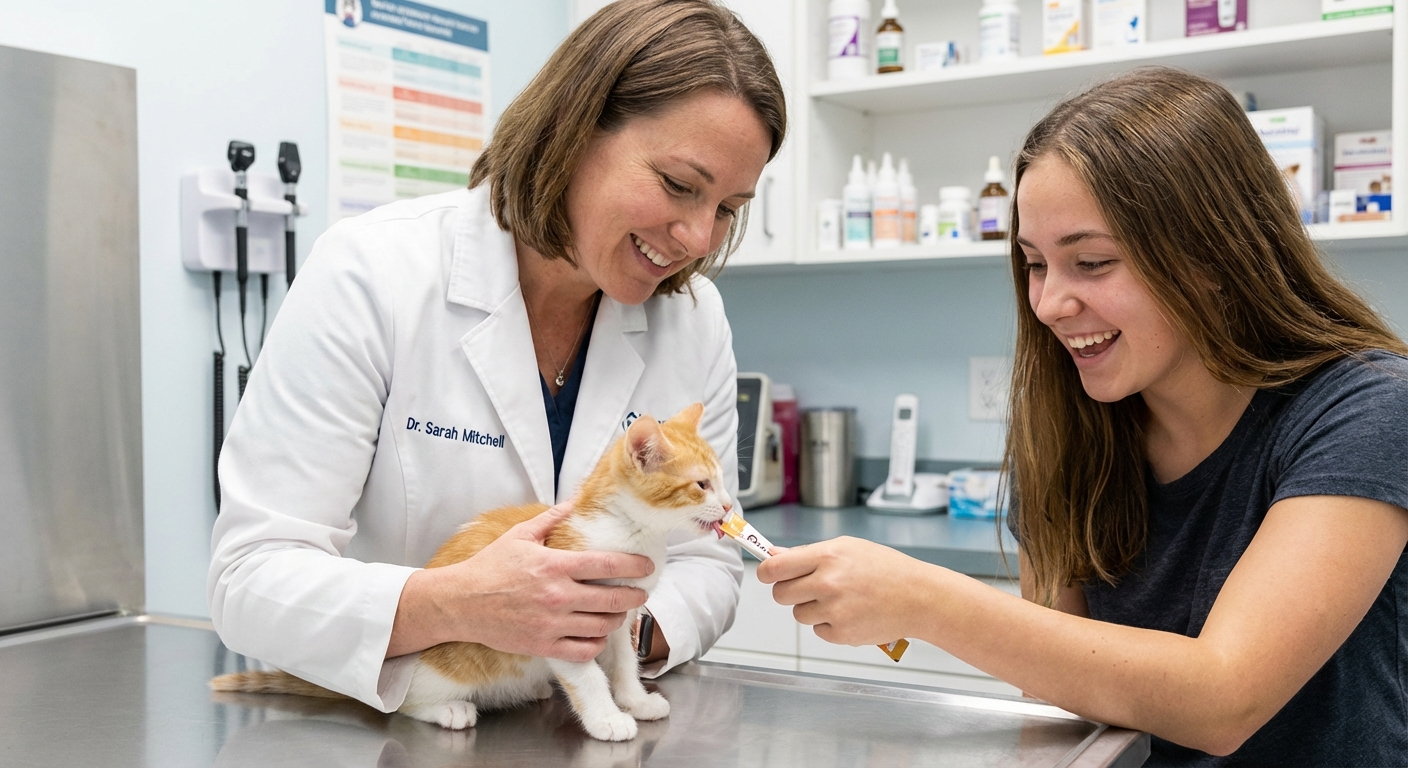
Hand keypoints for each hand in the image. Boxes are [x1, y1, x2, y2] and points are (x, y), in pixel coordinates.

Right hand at [392, 502, 653, 661]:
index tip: (646, 567)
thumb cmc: (490, 567)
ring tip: (619, 612)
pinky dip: (597, 644)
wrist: (461, 603)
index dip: (634, 566)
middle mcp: (557, 596)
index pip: (607, 565)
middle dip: (634, 596)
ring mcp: (551, 624)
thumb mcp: (519, 535)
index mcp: (555, 566)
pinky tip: (597, 635)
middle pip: (613, 599)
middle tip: (640, 593)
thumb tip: (574, 502)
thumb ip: (551, 519)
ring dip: (617, 619)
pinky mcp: (543, 646)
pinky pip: (584, 651)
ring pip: (602, 626)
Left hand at [756, 536, 925, 645]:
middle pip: (780, 594)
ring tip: (839, 600)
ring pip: (798, 614)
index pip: (775, 568)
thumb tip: (775, 556)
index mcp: (827, 557)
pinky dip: (829, 625)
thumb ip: (808, 554)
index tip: (767, 574)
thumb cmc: (886, 569)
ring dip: (811, 609)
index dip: (766, 572)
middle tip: (809, 588)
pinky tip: (850, 613)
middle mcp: (827, 584)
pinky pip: (818, 630)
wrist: (918, 597)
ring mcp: (834, 611)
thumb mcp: (847, 548)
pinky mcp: (841, 634)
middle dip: (789, 592)